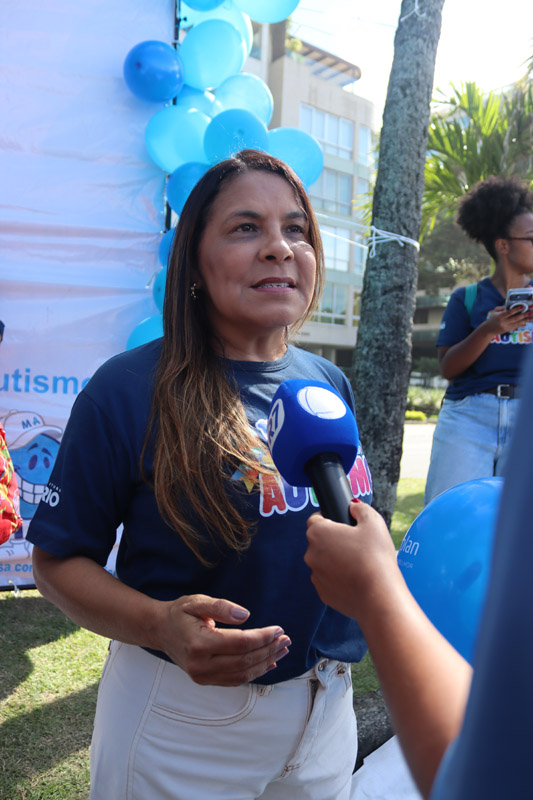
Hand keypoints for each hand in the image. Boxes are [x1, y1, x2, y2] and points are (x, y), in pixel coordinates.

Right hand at [156, 594, 290, 685]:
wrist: (160, 631)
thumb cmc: (180, 613)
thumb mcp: (197, 601)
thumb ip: (221, 607)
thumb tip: (245, 615)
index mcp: (198, 643)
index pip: (240, 644)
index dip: (263, 637)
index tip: (278, 629)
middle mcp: (200, 665)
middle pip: (244, 661)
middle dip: (269, 650)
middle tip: (286, 639)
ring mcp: (202, 676)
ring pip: (242, 674)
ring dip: (266, 663)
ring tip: (282, 650)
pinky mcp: (205, 680)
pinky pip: (235, 680)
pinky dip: (255, 672)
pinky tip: (268, 663)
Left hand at [305, 501, 399, 620]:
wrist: (379, 596)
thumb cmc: (375, 556)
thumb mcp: (373, 522)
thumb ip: (360, 508)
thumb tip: (353, 506)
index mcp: (318, 533)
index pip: (315, 519)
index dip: (329, 518)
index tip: (343, 524)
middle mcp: (310, 554)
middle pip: (319, 542)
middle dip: (334, 541)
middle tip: (356, 545)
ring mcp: (315, 575)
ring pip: (323, 562)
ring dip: (335, 560)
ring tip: (358, 564)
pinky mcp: (323, 593)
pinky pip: (328, 581)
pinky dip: (338, 579)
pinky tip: (355, 579)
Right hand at [483, 304, 531, 334]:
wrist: (488, 330)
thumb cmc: (492, 319)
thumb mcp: (495, 311)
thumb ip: (502, 307)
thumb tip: (510, 305)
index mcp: (500, 316)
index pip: (509, 312)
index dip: (516, 309)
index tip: (522, 306)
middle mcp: (503, 322)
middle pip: (515, 318)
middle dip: (523, 315)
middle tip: (529, 311)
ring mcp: (506, 327)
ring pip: (517, 323)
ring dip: (525, 319)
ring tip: (530, 316)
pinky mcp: (508, 330)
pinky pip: (516, 326)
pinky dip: (522, 323)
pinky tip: (526, 321)